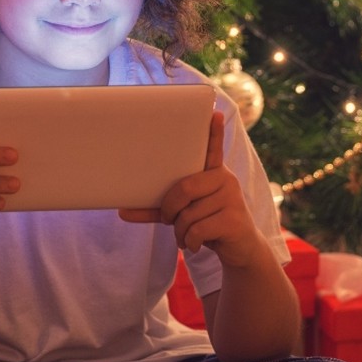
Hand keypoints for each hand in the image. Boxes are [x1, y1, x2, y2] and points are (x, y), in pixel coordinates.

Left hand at [120, 112, 264, 267]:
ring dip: (180, 232)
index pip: (213, 148)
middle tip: (169, 220)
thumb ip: (156, 209)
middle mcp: (226, 180)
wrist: (240, 249)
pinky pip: (198, 229)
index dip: (213, 131)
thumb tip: (122, 211)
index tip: (214, 113)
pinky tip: (196, 244)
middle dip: (169, 209)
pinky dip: (190, 241)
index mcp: (213, 172)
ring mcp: (233, 199)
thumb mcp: (182, 213)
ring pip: (189, 214)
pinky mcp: (235, 220)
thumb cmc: (207, 224)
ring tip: (186, 237)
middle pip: (184, 188)